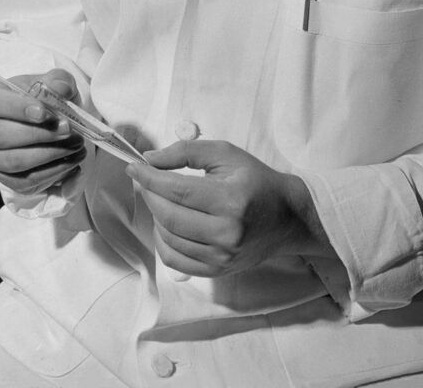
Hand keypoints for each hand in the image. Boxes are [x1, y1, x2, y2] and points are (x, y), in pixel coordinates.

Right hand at [0, 68, 85, 194]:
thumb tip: (62, 89)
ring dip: (50, 155)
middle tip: (68, 129)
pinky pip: (25, 181)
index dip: (18, 108)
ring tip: (77, 145)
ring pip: (14, 162)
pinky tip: (72, 161)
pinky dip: (52, 173)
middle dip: (40, 134)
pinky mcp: (3, 177)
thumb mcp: (49, 82)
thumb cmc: (39, 97)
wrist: (39, 120)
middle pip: (1, 136)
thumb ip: (57, 81)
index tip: (44, 113)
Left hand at [127, 140, 326, 277]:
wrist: (287, 217)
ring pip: (169, 239)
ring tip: (159, 199)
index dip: (149, 178)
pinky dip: (162, 241)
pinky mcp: (217, 270)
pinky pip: (175, 260)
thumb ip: (186, 152)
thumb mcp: (226, 154)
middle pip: (169, 216)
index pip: (177, 190)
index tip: (134, 167)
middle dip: (149, 195)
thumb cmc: (256, 180)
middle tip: (145, 180)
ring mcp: (221, 256)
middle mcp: (226, 232)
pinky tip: (166, 224)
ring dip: (155, 216)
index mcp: (230, 200)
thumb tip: (150, 160)